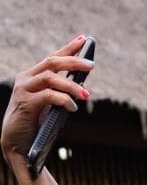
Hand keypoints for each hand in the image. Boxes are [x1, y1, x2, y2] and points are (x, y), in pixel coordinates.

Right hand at [0, 36, 93, 165]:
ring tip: (87, 94)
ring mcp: (24, 90)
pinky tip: (73, 108)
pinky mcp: (25, 103)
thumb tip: (83, 88)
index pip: (52, 58)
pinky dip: (63, 100)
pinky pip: (48, 95)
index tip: (84, 39)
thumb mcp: (49, 106)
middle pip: (52, 62)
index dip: (68, 48)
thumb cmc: (34, 125)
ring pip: (50, 77)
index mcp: (32, 77)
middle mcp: (26, 79)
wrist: (16, 144)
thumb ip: (60, 94)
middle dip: (73, 61)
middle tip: (91, 64)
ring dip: (71, 85)